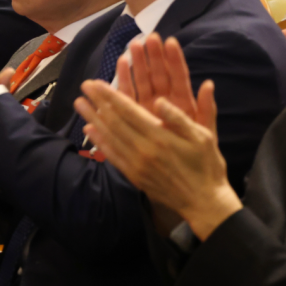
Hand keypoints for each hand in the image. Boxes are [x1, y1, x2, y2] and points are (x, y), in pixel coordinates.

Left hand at [73, 42, 241, 240]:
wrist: (203, 202)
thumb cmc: (206, 165)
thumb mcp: (203, 136)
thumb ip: (179, 117)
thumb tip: (159, 100)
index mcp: (160, 137)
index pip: (129, 111)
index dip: (111, 95)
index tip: (96, 83)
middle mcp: (143, 150)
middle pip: (114, 122)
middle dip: (97, 102)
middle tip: (83, 86)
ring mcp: (136, 165)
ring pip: (109, 137)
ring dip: (93, 118)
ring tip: (79, 104)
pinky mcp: (134, 176)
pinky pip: (112, 156)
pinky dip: (99, 142)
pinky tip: (89, 131)